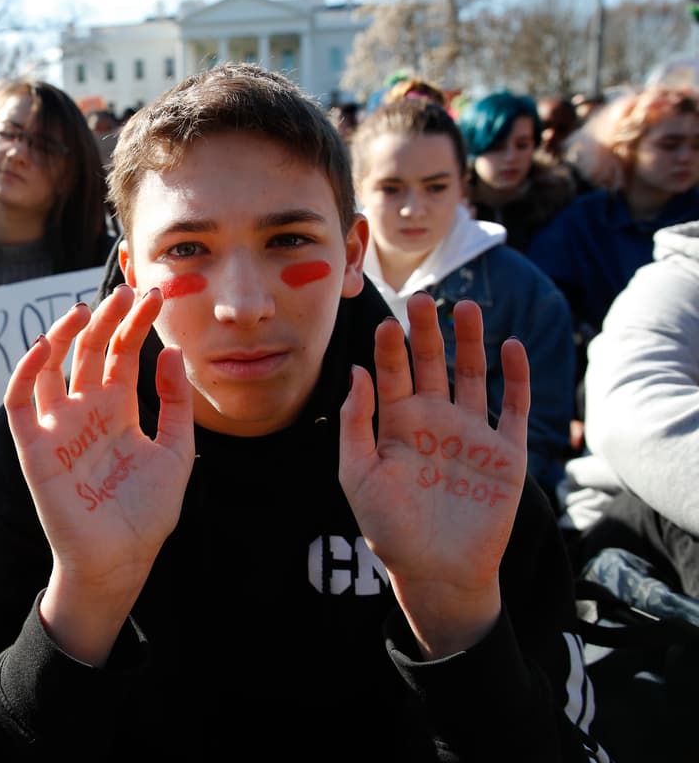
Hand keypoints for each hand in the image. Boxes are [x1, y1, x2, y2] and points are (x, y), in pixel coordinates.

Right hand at [4, 284, 193, 663]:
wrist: (121, 561)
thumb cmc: (148, 512)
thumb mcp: (176, 450)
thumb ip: (175, 402)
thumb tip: (170, 352)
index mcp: (118, 409)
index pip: (121, 353)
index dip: (136, 323)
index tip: (155, 295)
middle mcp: (86, 410)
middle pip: (89, 350)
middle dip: (106, 318)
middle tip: (127, 290)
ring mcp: (58, 425)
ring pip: (51, 366)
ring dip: (64, 334)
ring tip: (85, 309)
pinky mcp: (33, 446)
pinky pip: (21, 401)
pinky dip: (27, 371)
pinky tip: (45, 346)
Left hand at [339, 293, 529, 658]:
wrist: (437, 572)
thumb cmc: (389, 529)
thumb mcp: (358, 475)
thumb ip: (355, 424)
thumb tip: (356, 371)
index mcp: (396, 424)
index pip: (392, 374)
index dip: (390, 349)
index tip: (386, 323)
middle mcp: (434, 420)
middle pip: (432, 365)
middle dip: (428, 333)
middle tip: (424, 298)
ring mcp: (471, 433)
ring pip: (474, 375)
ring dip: (471, 342)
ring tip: (467, 307)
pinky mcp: (506, 452)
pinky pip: (514, 407)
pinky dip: (516, 377)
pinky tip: (510, 346)